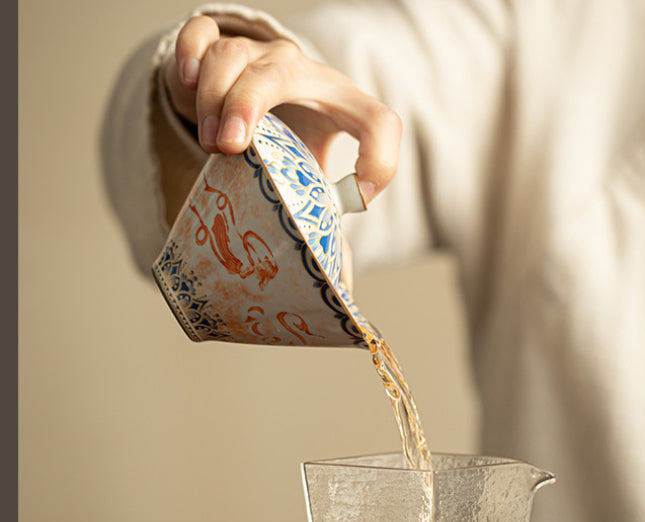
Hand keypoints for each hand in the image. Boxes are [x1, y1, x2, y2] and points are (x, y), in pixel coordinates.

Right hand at [162, 14, 400, 203]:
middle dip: (248, 105)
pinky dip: (189, 53)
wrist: (253, 98)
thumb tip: (337, 287)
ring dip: (215, 95)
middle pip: (280, 71)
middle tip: (230, 148)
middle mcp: (300, 71)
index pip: (378, 122)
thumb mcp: (312, 175)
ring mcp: (257, 54)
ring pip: (232, 55)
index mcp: (339, 106)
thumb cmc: (290, 144)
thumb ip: (325, 223)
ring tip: (211, 142)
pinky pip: (201, 33)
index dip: (380, 158)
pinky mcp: (218, 44)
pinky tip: (187, 83)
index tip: (360, 193)